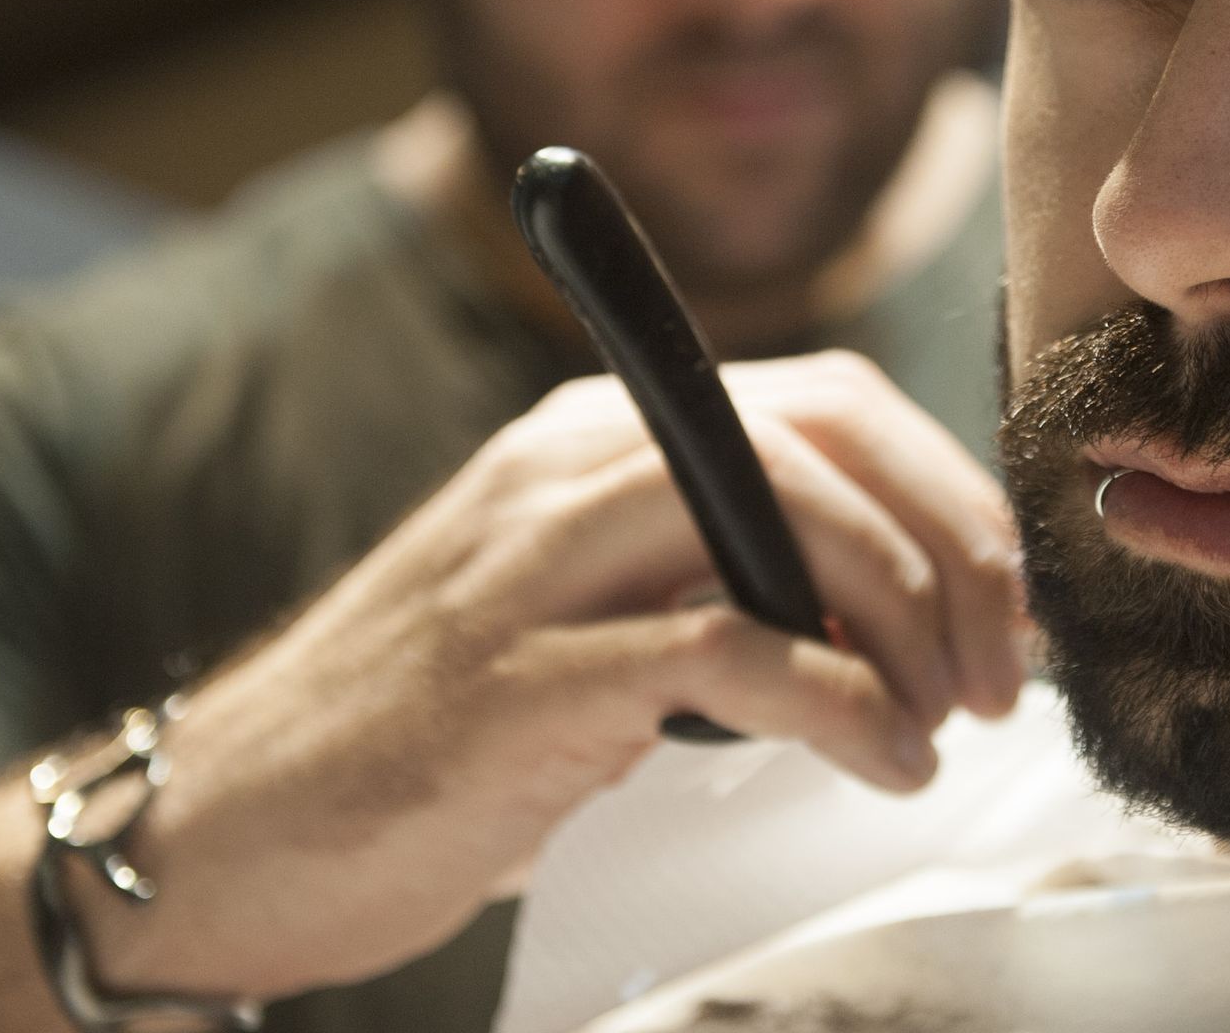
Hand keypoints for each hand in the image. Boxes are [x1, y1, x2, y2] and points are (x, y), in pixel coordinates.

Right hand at [84, 351, 1024, 1000]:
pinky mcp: (518, 677)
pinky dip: (842, 708)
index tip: (1004, 597)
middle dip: (955, 554)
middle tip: (999, 670)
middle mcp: (568, 468)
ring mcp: (536, 566)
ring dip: (908, 626)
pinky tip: (879, 764)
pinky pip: (731, 650)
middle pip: (832, 446)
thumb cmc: (421, 741)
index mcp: (592, 437)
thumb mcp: (579, 620)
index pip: (829, 402)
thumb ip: (705, 580)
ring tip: (940, 723)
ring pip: (792, 524)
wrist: (224, 828)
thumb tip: (892, 609)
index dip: (947, 490)